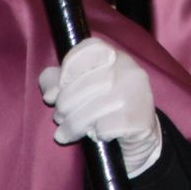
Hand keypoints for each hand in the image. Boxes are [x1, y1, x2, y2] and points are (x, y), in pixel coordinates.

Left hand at [39, 37, 163, 175]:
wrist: (141, 138)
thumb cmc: (107, 111)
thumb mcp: (82, 91)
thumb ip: (60, 83)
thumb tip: (49, 93)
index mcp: (114, 56)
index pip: (87, 50)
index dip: (67, 70)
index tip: (59, 90)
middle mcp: (129, 70)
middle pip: (83, 84)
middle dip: (64, 106)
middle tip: (59, 119)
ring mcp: (137, 94)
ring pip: (91, 110)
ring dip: (73, 126)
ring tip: (66, 133)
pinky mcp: (140, 119)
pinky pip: (104, 128)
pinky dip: (96, 135)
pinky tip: (97, 136)